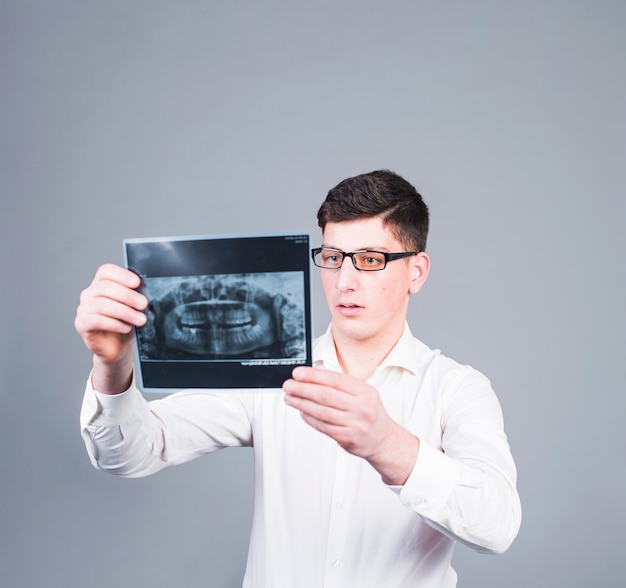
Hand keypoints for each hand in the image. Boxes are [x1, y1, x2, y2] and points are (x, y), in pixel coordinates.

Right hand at [75, 264, 147, 392]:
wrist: (117, 347)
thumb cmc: (124, 324)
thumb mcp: (132, 307)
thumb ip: (134, 296)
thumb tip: (144, 291)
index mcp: (100, 285)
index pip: (106, 271)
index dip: (121, 275)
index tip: (136, 283)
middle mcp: (89, 294)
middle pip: (105, 287)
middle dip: (128, 296)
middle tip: (143, 304)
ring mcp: (83, 309)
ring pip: (102, 304)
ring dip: (125, 312)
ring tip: (140, 319)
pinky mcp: (82, 324)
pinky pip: (96, 320)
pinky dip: (114, 323)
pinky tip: (126, 327)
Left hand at [283, 366, 419, 484]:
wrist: (383, 439)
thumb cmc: (370, 413)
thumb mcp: (363, 394)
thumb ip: (341, 386)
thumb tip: (312, 377)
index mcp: (365, 392)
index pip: (335, 380)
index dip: (314, 376)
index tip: (298, 373)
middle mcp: (362, 408)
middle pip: (326, 396)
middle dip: (303, 389)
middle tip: (289, 385)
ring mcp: (355, 424)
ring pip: (322, 412)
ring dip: (302, 404)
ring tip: (290, 398)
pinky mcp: (348, 438)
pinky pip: (323, 427)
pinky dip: (310, 418)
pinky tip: (302, 412)